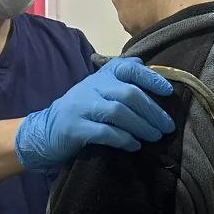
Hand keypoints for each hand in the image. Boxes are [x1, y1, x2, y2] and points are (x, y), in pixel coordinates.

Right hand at [15, 58, 174, 172]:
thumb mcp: (98, 90)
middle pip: (128, 94)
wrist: (45, 130)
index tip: (168, 92)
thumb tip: (152, 74)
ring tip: (155, 137)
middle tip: (167, 126)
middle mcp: (92, 87)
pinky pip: (105, 132)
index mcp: (101, 76)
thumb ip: (121, 81)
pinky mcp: (75, 128)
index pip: (129, 68)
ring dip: (142, 126)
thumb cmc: (81, 111)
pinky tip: (134, 145)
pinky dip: (124, 140)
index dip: (151, 78)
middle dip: (152, 111)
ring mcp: (81, 107)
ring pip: (118, 112)